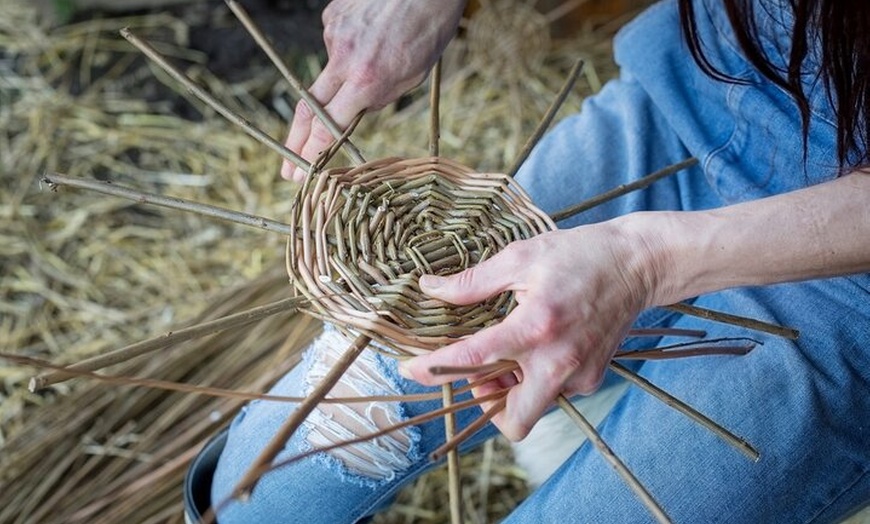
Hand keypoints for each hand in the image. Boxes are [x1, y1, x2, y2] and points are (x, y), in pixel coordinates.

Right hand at [283, 0, 466, 180]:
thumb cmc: (428, 31)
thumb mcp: (411, 77)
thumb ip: (377, 99)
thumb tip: (352, 114)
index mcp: (367, 80)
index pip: (328, 128)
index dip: (311, 155)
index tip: (300, 174)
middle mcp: (343, 59)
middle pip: (307, 110)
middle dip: (296, 143)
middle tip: (286, 168)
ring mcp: (333, 36)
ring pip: (329, 72)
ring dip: (343, 78)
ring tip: (378, 56)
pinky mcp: (331, 17)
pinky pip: (336, 43)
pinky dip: (349, 48)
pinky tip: (371, 37)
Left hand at [399, 219, 662, 440]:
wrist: (639, 264)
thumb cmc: (579, 255)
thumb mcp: (520, 257)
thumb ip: (473, 281)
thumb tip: (431, 288)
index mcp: (536, 325)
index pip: (475, 359)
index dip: (435, 368)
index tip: (411, 369)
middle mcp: (560, 360)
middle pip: (513, 421)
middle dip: (485, 404)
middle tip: (477, 372)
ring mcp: (580, 375)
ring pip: (531, 408)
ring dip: (509, 390)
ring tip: (510, 350)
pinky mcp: (593, 379)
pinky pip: (552, 392)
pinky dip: (534, 378)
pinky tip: (540, 345)